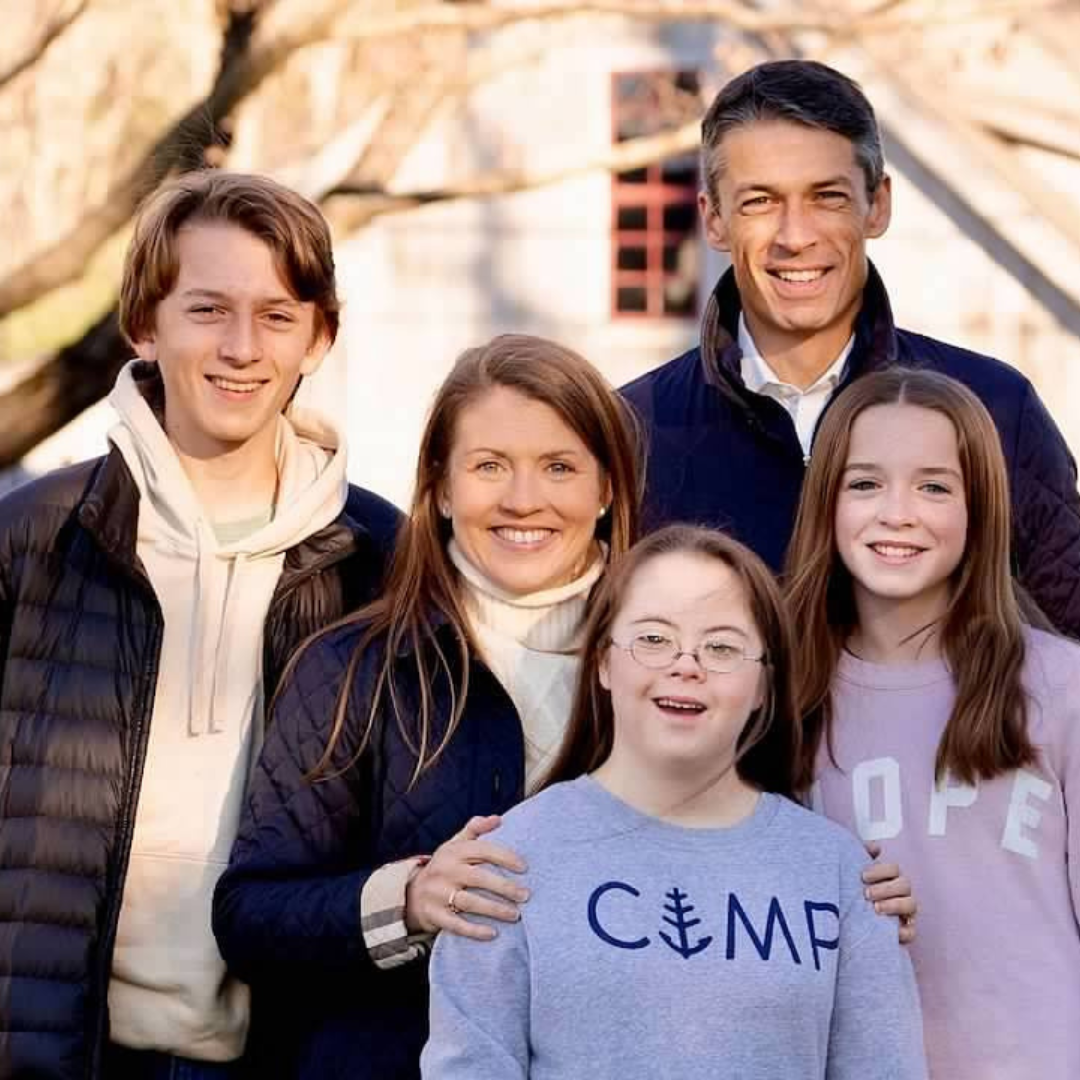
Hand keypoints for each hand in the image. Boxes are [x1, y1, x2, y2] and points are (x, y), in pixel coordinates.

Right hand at [405, 815, 528, 940]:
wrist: (412, 892)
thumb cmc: (444, 866)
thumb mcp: (455, 844)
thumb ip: (475, 829)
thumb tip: (498, 819)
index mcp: (454, 852)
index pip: (482, 850)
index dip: (504, 857)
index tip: (524, 867)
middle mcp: (445, 871)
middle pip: (478, 878)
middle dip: (504, 887)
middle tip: (525, 895)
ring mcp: (438, 894)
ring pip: (469, 902)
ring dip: (494, 909)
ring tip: (516, 915)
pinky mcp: (434, 915)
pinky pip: (456, 925)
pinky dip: (474, 930)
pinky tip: (493, 933)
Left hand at [862, 841, 916, 944]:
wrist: (850, 922)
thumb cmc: (855, 893)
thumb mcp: (854, 873)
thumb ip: (862, 855)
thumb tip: (875, 846)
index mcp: (891, 877)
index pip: (894, 868)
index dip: (881, 870)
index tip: (863, 876)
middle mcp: (902, 893)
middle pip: (904, 884)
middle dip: (886, 888)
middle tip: (866, 893)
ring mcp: (907, 912)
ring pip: (911, 905)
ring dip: (894, 905)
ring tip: (875, 908)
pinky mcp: (906, 932)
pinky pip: (911, 932)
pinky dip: (904, 931)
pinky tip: (892, 930)